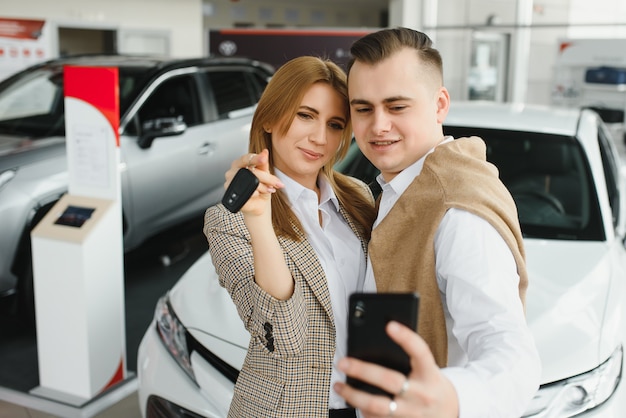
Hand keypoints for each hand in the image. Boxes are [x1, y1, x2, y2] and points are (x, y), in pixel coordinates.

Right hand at [224, 149, 282, 215]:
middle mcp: (232, 172)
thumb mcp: (265, 173)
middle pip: (250, 171)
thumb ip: (263, 164)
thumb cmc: (261, 188)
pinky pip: (247, 192)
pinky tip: (258, 195)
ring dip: (263, 186)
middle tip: (276, 183)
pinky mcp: (232, 196)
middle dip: (267, 177)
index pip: (246, 158)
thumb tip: (264, 152)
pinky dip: (257, 194)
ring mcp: (230, 183)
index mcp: (239, 164)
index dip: (256, 158)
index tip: (264, 158)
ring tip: (268, 189)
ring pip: (250, 181)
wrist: (259, 205)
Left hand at [334, 321, 458, 417]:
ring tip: (338, 385)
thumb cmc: (430, 385)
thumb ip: (409, 358)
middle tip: (343, 361)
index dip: (406, 337)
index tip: (389, 325)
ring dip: (354, 396)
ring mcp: (412, 414)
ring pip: (378, 406)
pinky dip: (362, 411)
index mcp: (430, 374)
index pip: (421, 352)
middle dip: (363, 370)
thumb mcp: (428, 369)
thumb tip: (375, 342)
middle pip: (390, 380)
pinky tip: (353, 401)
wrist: (449, 413)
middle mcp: (422, 395)